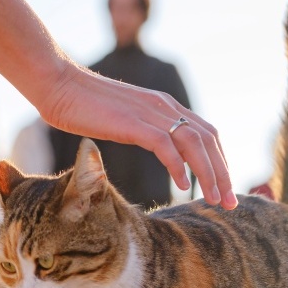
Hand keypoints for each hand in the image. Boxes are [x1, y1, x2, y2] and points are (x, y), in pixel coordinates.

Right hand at [0, 0, 235, 209]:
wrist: (59, 85)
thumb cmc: (83, 105)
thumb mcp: (124, 120)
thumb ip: (144, 130)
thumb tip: (156, 149)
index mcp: (165, 106)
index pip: (207, 134)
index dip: (219, 161)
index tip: (223, 187)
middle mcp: (165, 106)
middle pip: (209, 140)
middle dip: (223, 173)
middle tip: (228, 202)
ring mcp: (151, 113)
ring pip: (195, 144)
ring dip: (209, 174)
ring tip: (214, 199)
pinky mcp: (134, 122)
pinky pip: (166, 146)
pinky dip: (179, 166)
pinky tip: (184, 185)